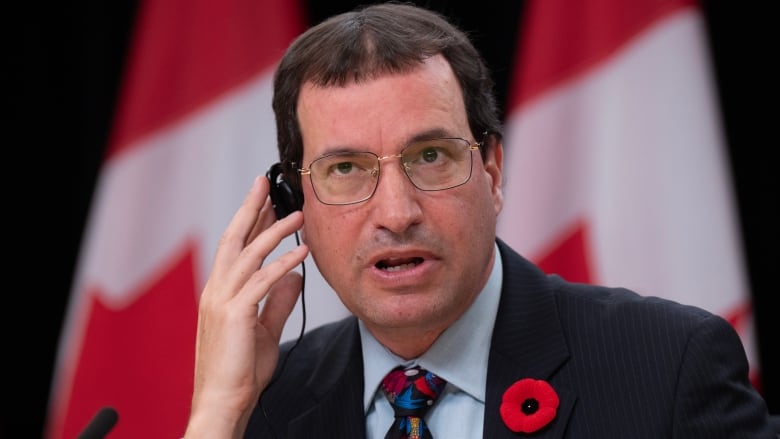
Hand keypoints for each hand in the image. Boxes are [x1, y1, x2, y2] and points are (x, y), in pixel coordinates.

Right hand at [185, 176, 308, 437]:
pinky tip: (303, 253)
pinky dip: (284, 264)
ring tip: (298, 214)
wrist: (223, 400)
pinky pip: (263, 281)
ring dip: (275, 231)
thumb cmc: (240, 370)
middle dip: (250, 207)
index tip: (265, 200)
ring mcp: (223, 300)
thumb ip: (277, 301)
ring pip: (249, 254)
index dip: (250, 220)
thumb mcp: (264, 329)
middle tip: (265, 182)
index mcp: (220, 292)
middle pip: (234, 238)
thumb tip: (294, 276)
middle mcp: (217, 290)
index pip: (235, 247)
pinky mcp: (235, 314)